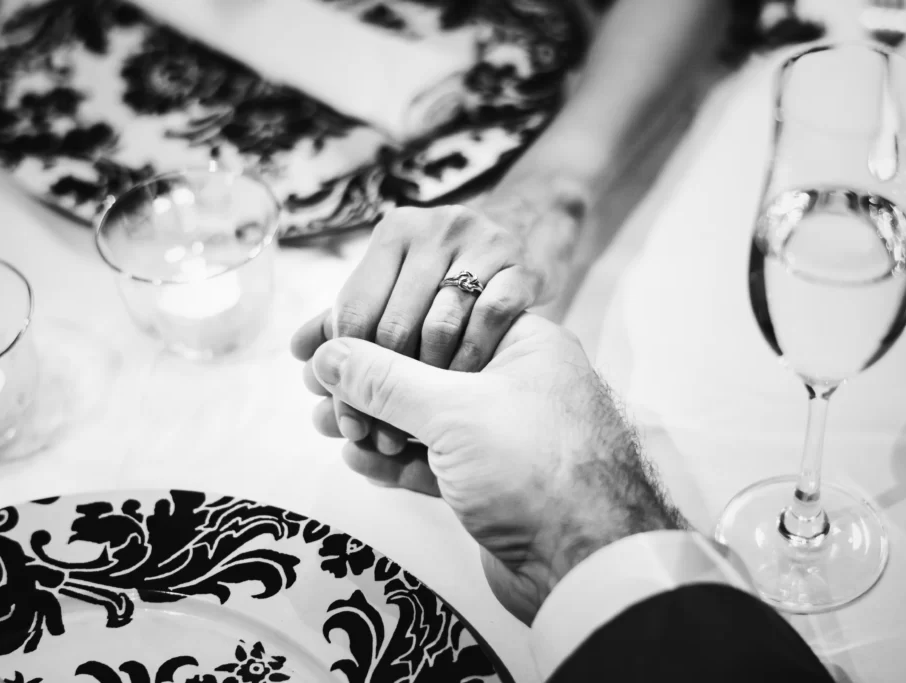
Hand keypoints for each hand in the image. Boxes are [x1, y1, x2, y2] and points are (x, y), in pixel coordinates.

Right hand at [296, 311, 679, 623]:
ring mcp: (504, 436)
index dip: (374, 327)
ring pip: (425, 420)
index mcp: (522, 343)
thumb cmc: (535, 468)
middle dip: (367, 384)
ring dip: (375, 424)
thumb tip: (330, 354)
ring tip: (328, 426)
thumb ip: (386, 380)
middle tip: (317, 391)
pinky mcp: (492, 484)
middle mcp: (515, 383)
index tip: (322, 339)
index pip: (434, 318)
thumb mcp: (454, 410)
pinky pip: (434, 462)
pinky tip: (360, 458)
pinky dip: (396, 460)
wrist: (587, 565)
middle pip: (425, 370)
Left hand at [320, 203, 553, 455]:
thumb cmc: (450, 283)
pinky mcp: (523, 268)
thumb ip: (350, 321)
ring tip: (424, 423)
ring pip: (440, 327)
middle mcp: (437, 228)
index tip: (347, 421)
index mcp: (395, 233)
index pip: (353, 313)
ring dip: (430, 386)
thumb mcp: (399, 292)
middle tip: (384, 438)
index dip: (344, 375)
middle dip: (384, 393)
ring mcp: (485, 244)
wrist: (534, 238)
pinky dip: (474, 363)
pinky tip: (467, 393)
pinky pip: (489, 323)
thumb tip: (298, 350)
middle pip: (393, 325)